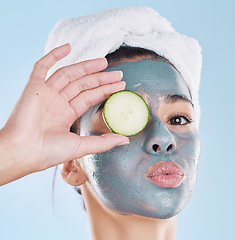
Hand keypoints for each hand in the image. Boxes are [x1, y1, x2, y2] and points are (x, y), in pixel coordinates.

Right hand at [0, 44, 128, 185]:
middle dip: (101, 78)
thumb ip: (104, 142)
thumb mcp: (81, 146)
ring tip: (104, 62)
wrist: (23, 152)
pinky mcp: (33, 87)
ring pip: (68, 74)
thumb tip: (125, 140)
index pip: (89, 97)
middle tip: (119, 74)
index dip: (105, 90)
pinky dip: (54, 55)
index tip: (120, 85)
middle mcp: (56, 102)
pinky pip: (42, 66)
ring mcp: (45, 93)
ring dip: (86, 66)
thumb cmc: (47, 153)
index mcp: (66, 115)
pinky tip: (68, 47)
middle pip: (82, 84)